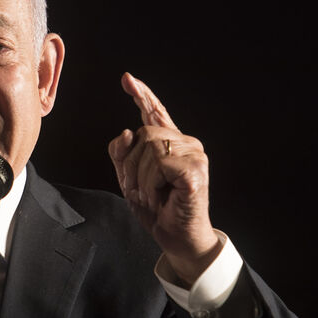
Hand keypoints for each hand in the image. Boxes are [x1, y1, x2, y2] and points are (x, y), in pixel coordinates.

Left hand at [107, 72, 220, 285]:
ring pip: (150, 148)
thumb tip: (127, 131)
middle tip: (139, 191)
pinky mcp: (195, 170)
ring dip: (141, 179)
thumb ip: (123, 154)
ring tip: (152, 196)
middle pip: (143, 134)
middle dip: (131, 165)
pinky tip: (160, 198)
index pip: (155, 113)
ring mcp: (194, 155)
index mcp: (170, 144)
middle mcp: (186, 144)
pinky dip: (151, 185)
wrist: (177, 238)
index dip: (142, 95)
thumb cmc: (158, 210)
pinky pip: (159, 165)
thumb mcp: (130, 179)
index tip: (127, 79)